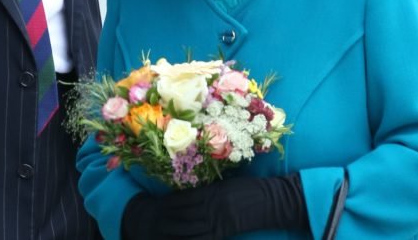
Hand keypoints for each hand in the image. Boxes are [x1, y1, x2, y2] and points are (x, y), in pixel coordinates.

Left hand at [122, 174, 306, 239]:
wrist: (268, 200)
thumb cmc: (249, 189)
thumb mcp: (226, 183)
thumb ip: (209, 189)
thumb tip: (191, 193)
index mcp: (210, 190)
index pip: (182, 198)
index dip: (167, 203)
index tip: (154, 205)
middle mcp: (210, 205)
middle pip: (181, 215)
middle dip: (165, 220)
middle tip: (150, 223)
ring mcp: (216, 220)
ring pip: (187, 229)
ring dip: (172, 232)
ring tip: (158, 234)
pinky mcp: (222, 232)